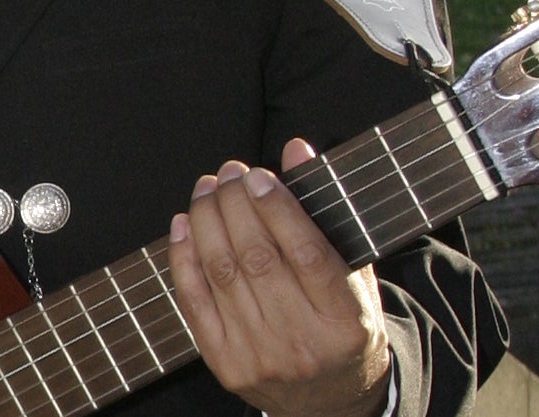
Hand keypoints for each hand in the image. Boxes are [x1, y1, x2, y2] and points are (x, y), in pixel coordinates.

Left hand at [168, 139, 391, 416]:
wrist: (331, 403)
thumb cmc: (344, 328)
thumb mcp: (355, 276)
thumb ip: (327, 213)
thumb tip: (295, 148)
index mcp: (346, 322)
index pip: (307, 254)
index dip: (278, 209)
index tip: (258, 175)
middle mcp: (302, 343)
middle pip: (257, 258)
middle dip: (235, 205)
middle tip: (229, 172)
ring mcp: (260, 356)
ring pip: (221, 272)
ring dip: (206, 220)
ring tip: (208, 188)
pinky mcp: (224, 364)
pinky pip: (193, 299)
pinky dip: (183, 255)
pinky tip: (184, 222)